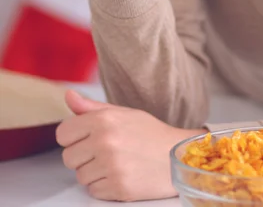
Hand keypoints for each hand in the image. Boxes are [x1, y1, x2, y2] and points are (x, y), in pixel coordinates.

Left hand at [56, 90, 204, 201]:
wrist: (177, 155)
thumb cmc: (149, 133)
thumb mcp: (123, 113)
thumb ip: (91, 107)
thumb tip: (68, 95)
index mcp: (104, 119)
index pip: (62, 133)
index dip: (73, 137)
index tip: (87, 138)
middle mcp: (105, 142)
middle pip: (68, 157)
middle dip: (83, 156)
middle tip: (106, 151)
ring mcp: (111, 166)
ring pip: (80, 176)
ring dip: (94, 172)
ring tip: (117, 162)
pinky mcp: (118, 188)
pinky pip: (93, 190)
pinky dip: (105, 185)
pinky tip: (122, 174)